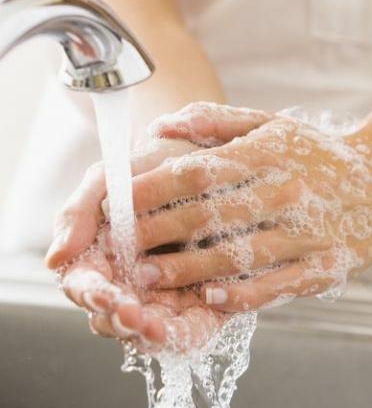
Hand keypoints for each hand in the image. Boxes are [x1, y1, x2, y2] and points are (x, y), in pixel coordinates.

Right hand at [47, 137, 227, 351]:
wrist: (191, 163)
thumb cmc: (144, 170)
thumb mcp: (108, 180)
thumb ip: (79, 212)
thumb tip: (56, 258)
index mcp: (97, 256)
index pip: (85, 285)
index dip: (93, 294)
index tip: (105, 295)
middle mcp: (124, 278)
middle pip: (113, 314)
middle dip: (122, 320)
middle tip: (134, 318)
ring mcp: (156, 289)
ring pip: (145, 325)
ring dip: (149, 332)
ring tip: (157, 329)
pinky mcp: (191, 294)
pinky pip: (185, 323)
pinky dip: (183, 331)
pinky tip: (184, 329)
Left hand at [129, 102, 371, 311]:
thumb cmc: (315, 153)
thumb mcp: (270, 125)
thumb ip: (214, 121)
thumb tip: (159, 125)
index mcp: (268, 154)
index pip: (199, 170)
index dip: (154, 187)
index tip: (118, 202)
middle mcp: (286, 191)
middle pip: (211, 215)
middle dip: (160, 232)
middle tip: (121, 248)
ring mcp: (309, 230)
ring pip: (240, 254)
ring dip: (191, 269)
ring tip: (149, 277)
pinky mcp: (327, 263)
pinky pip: (280, 282)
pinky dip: (244, 292)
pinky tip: (212, 296)